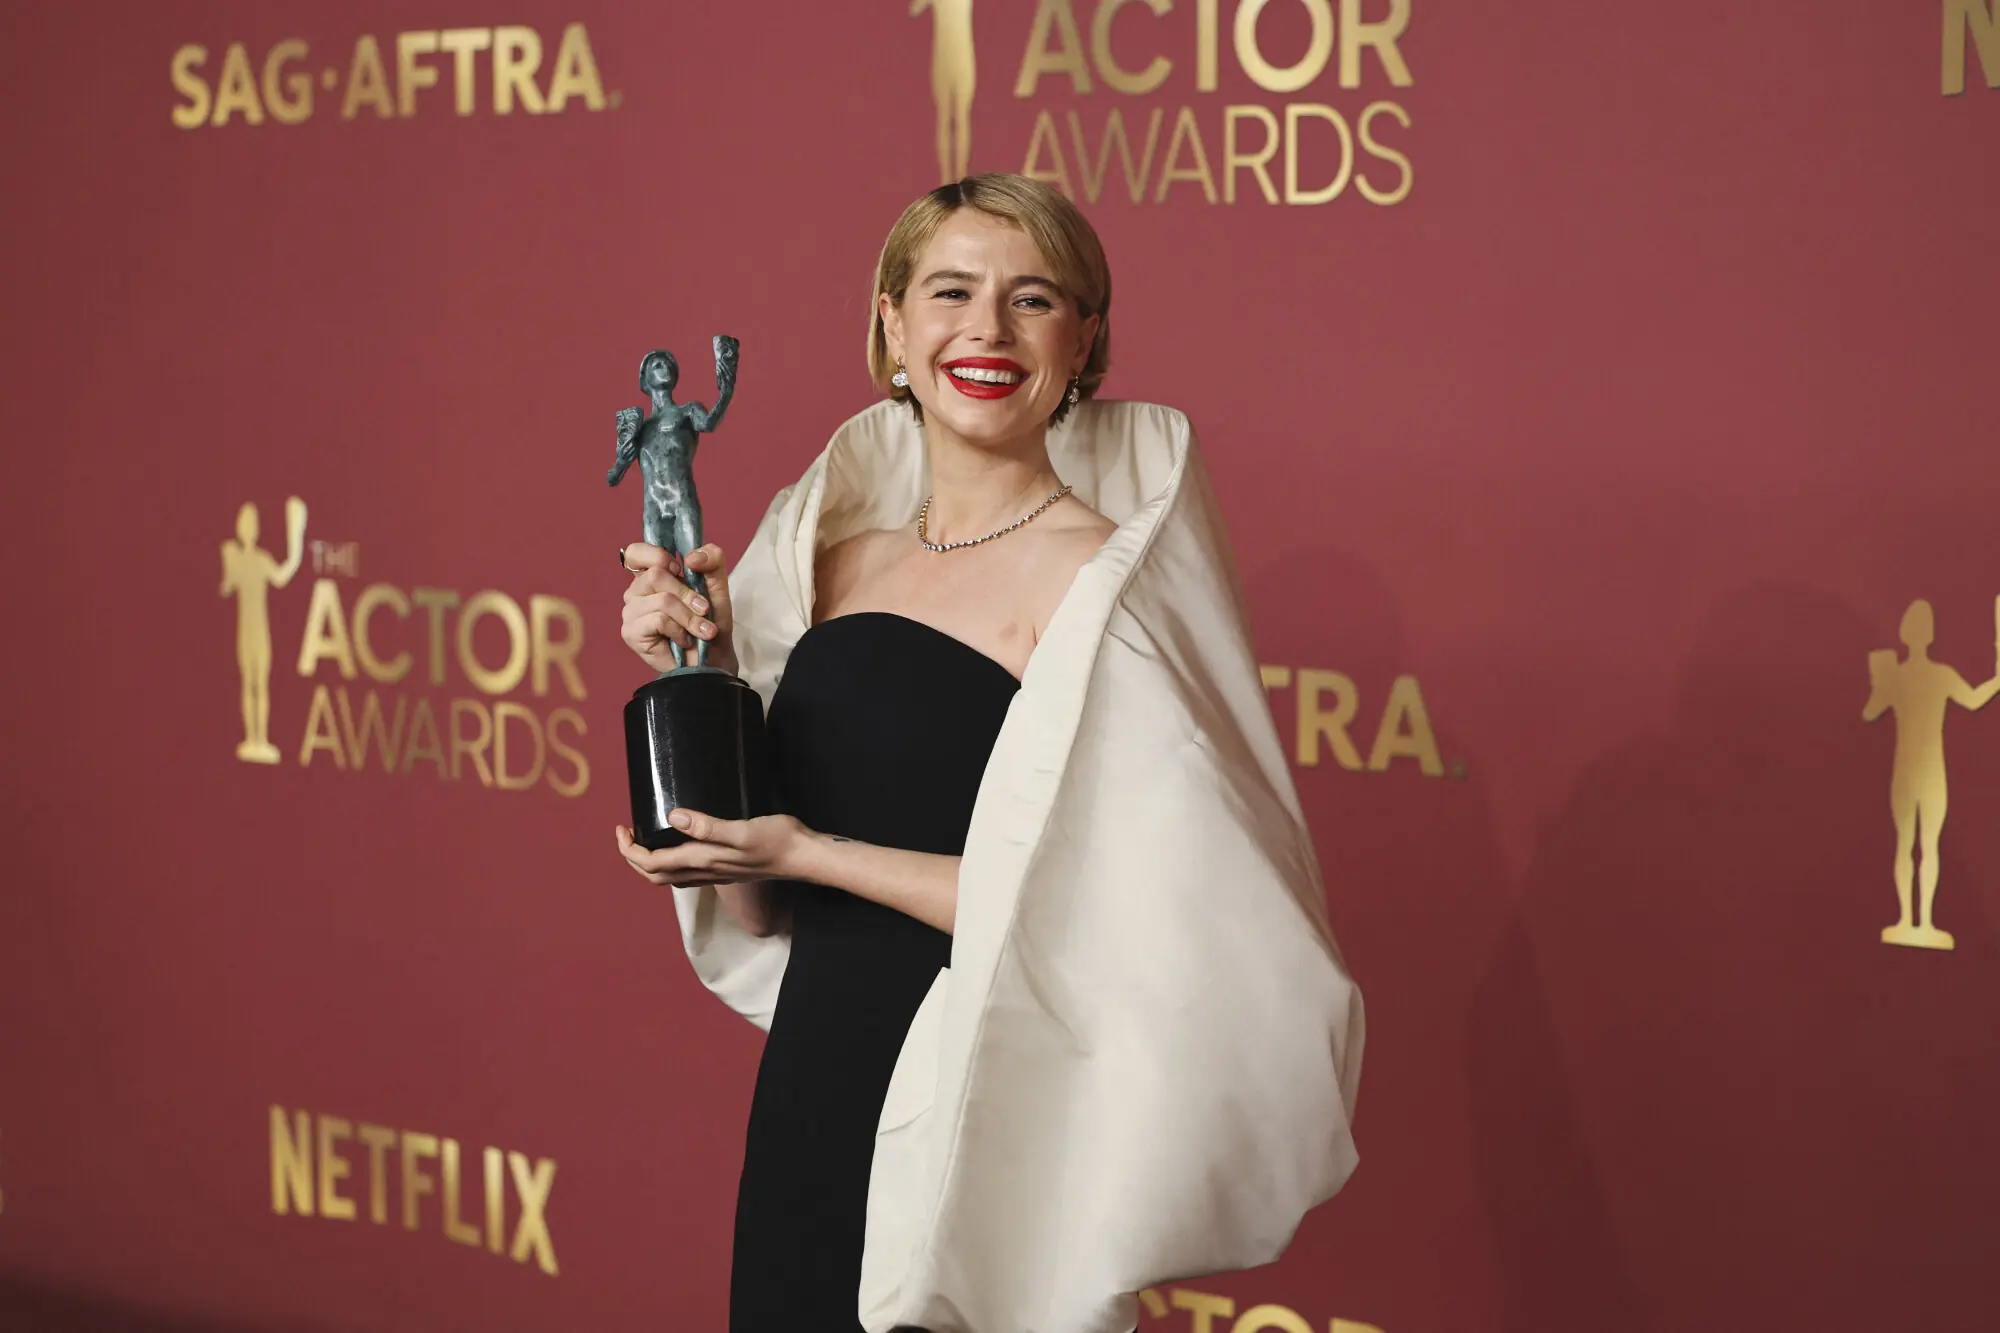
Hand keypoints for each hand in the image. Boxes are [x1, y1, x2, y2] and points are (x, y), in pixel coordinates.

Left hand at [614, 811, 806, 886]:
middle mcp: (703, 871)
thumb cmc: (777, 841)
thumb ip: (708, 826)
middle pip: (654, 875)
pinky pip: (685, 873)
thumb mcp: (742, 830)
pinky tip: (676, 846)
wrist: (803, 857)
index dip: (629, 850)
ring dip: (649, 863)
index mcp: (702, 860)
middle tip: (626, 833)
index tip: (622, 827)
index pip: (651, 863)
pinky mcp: (724, 869)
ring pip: (669, 877)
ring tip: (643, 840)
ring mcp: (714, 873)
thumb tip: (673, 817)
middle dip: (632, 858)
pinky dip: (669, 863)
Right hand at [620, 542, 736, 673]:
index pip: (636, 553)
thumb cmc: (710, 622)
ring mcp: (631, 612)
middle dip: (688, 594)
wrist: (713, 659)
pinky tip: (684, 641)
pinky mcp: (631, 632)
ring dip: (689, 617)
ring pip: (662, 600)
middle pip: (656, 575)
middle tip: (704, 610)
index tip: (681, 570)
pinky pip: (658, 620)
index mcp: (651, 575)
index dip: (658, 556)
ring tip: (702, 631)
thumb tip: (691, 557)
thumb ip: (712, 559)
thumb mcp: (718, 585)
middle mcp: (636, 592)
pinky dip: (680, 631)